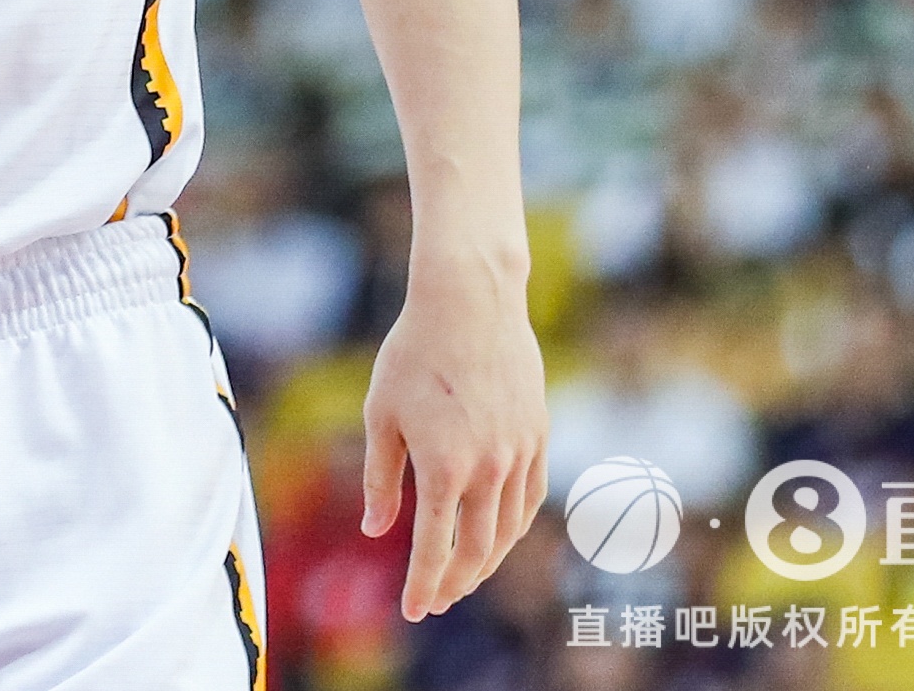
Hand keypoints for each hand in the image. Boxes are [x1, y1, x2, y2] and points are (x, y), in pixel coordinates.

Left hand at [359, 258, 549, 620]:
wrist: (470, 301)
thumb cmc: (413, 354)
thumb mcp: (381, 414)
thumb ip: (381, 478)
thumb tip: (377, 531)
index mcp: (444, 468)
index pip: (435, 548)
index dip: (423, 584)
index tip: (414, 611)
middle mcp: (488, 469)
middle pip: (477, 549)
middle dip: (456, 582)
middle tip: (439, 600)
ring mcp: (518, 453)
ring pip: (508, 529)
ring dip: (487, 560)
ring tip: (465, 575)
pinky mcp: (537, 434)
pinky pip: (529, 496)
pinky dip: (512, 524)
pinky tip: (498, 532)